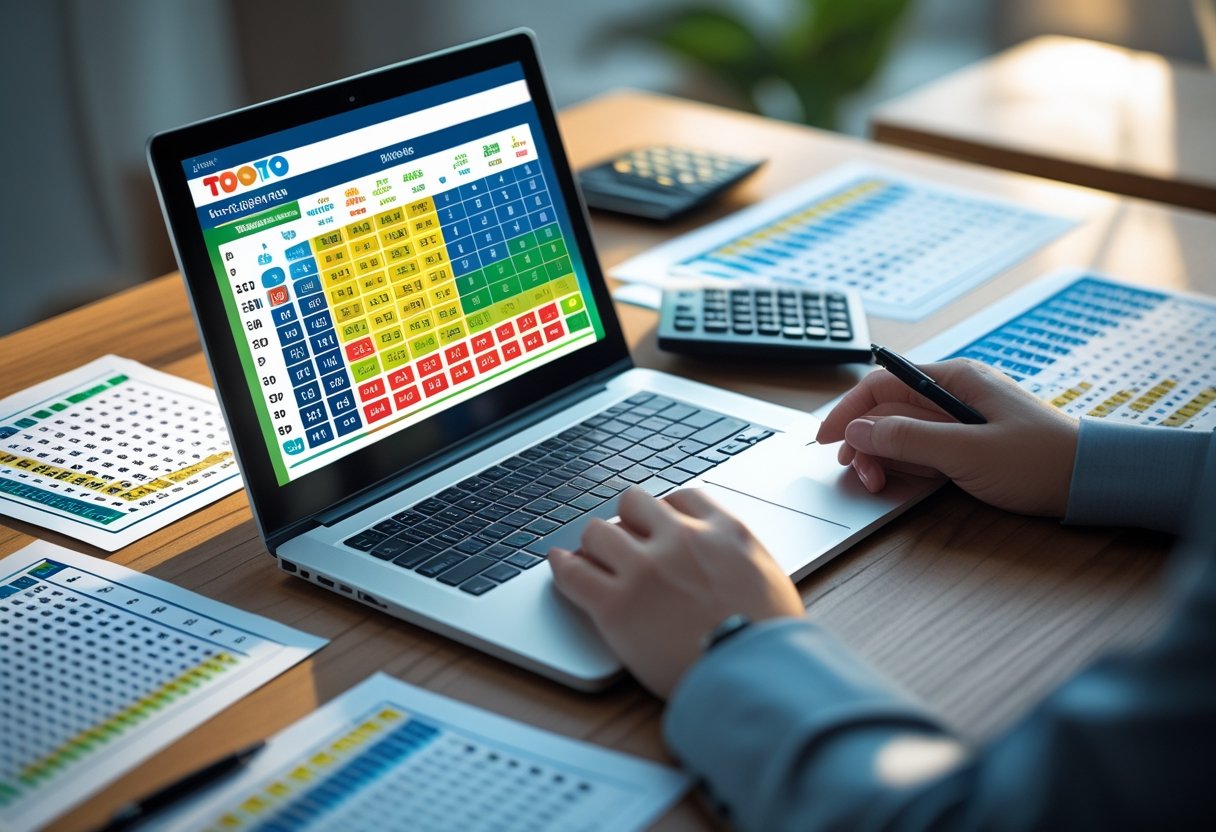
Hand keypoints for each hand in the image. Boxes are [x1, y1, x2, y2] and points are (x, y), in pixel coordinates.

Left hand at [549, 487, 804, 698]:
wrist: (755, 679)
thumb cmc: (771, 643)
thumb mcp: (772, 580)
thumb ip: (742, 558)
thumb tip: (731, 564)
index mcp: (724, 531)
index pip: (681, 498)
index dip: (663, 512)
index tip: (658, 527)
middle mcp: (681, 539)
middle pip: (634, 504)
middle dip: (628, 522)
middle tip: (625, 546)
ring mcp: (645, 569)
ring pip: (598, 531)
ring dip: (595, 544)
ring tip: (592, 559)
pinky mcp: (616, 605)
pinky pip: (573, 571)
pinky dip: (563, 566)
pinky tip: (560, 565)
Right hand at [816, 359, 1078, 515]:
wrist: (1093, 482)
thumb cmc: (1040, 461)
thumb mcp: (968, 452)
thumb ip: (909, 440)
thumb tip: (858, 432)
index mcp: (954, 379)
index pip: (881, 385)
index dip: (847, 411)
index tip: (824, 440)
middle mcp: (952, 394)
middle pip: (886, 410)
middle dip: (864, 441)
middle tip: (857, 474)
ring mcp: (958, 419)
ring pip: (900, 433)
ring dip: (882, 456)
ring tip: (878, 482)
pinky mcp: (966, 443)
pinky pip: (921, 449)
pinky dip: (904, 465)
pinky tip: (902, 481)